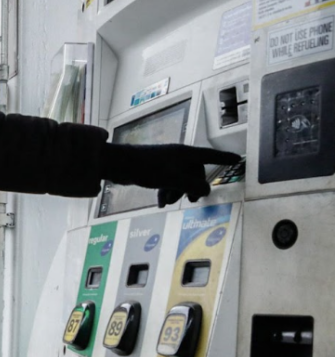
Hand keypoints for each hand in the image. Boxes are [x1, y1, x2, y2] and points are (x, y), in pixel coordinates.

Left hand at [101, 143, 240, 207]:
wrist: (119, 165)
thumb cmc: (148, 169)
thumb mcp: (174, 180)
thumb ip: (193, 185)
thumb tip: (205, 190)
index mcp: (185, 153)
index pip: (210, 155)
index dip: (224, 159)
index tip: (237, 159)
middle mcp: (177, 155)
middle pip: (195, 172)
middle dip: (193, 186)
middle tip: (192, 199)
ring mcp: (166, 162)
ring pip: (180, 179)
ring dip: (177, 192)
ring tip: (168, 201)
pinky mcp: (155, 169)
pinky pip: (168, 181)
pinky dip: (166, 191)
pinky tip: (160, 202)